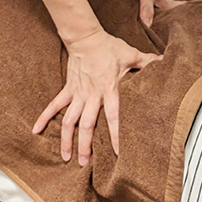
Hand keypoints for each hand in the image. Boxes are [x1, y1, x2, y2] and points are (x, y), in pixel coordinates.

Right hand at [32, 29, 159, 165]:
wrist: (85, 37)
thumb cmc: (110, 47)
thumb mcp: (132, 55)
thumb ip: (148, 62)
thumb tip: (166, 62)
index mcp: (109, 90)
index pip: (112, 117)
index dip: (114, 135)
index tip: (117, 152)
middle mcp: (91, 95)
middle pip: (86, 125)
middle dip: (85, 145)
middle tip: (84, 164)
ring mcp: (77, 94)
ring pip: (69, 121)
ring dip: (66, 139)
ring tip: (65, 157)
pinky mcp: (68, 89)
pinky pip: (54, 105)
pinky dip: (44, 117)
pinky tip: (36, 131)